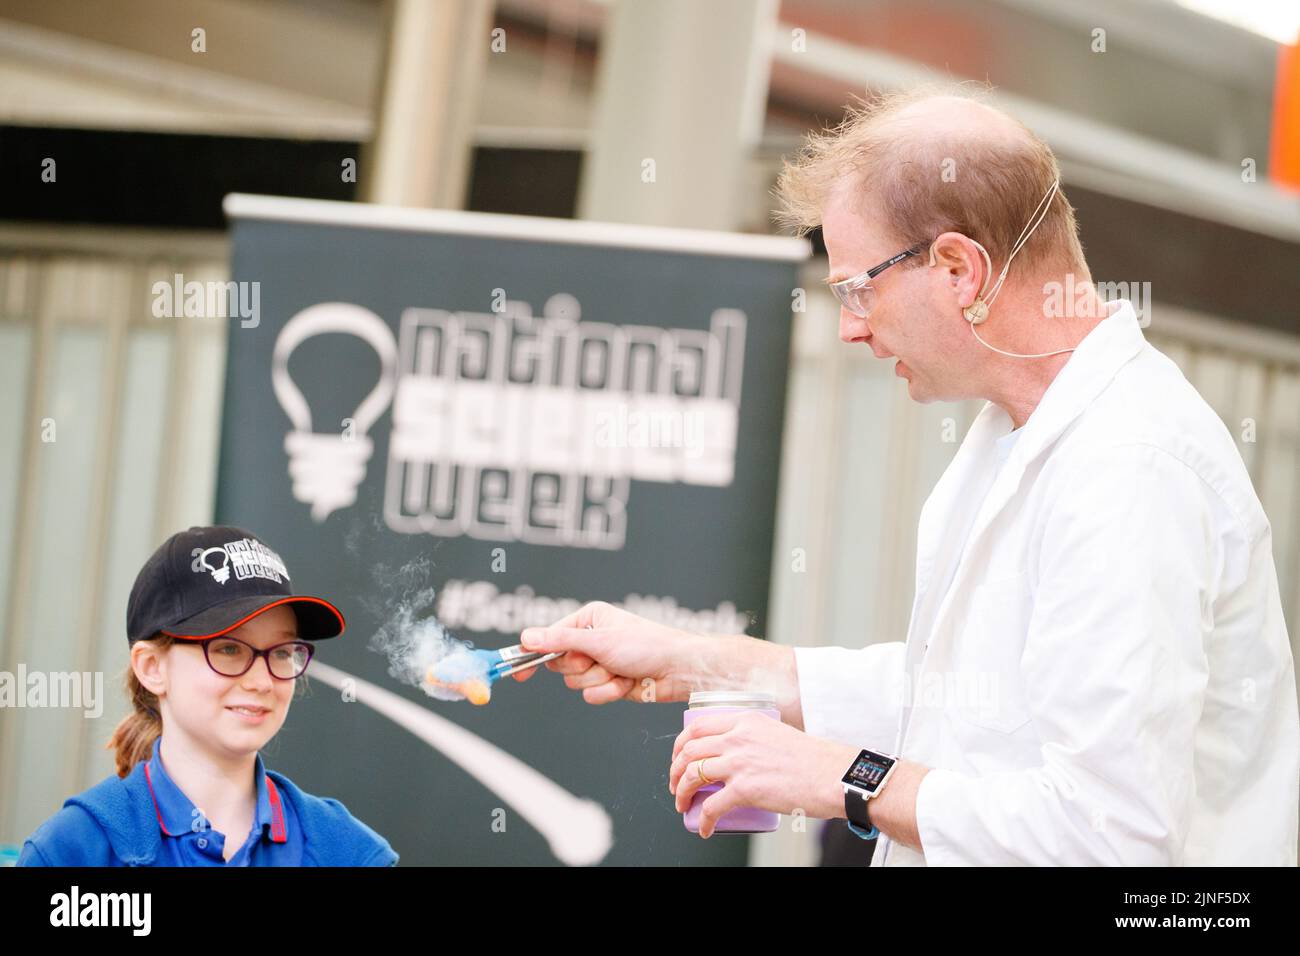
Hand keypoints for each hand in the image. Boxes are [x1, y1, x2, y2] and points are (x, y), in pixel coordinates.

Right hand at [517, 601, 699, 703]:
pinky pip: (591, 695)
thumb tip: (526, 637)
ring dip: (599, 680)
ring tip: (620, 670)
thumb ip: (561, 641)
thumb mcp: (600, 641)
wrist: (678, 671)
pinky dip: (609, 692)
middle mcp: (591, 640)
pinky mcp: (608, 682)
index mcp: (588, 620)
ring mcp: (599, 662)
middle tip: (602, 660)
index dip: (534, 654)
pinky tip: (627, 683)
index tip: (518, 670)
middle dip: (582, 667)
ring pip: (575, 683)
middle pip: (559, 664)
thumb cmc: (648, 646)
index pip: (549, 637)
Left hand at [668, 710, 855, 836]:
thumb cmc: (813, 759)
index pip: (698, 726)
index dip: (680, 744)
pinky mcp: (745, 789)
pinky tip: (705, 828)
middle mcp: (738, 737)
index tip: (678, 757)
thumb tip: (739, 755)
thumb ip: (755, 739)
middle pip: (689, 749)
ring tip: (683, 804)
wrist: (833, 775)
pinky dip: (703, 820)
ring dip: (681, 792)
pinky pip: (712, 806)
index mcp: (745, 721)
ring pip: (692, 775)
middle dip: (675, 769)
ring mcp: (740, 762)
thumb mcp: (777, 733)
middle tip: (675, 783)